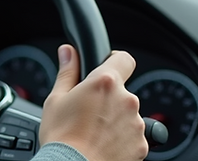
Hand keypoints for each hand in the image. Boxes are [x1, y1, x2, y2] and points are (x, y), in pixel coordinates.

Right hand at [40, 45, 147, 160]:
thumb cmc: (61, 136)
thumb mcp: (56, 99)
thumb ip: (67, 72)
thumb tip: (68, 52)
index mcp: (105, 83)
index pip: (124, 59)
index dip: (114, 61)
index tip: (105, 68)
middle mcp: (126, 100)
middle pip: (122, 90)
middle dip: (108, 97)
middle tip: (88, 110)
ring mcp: (136, 124)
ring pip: (127, 114)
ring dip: (115, 118)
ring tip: (94, 131)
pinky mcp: (142, 145)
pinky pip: (133, 135)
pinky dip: (122, 138)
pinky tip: (103, 144)